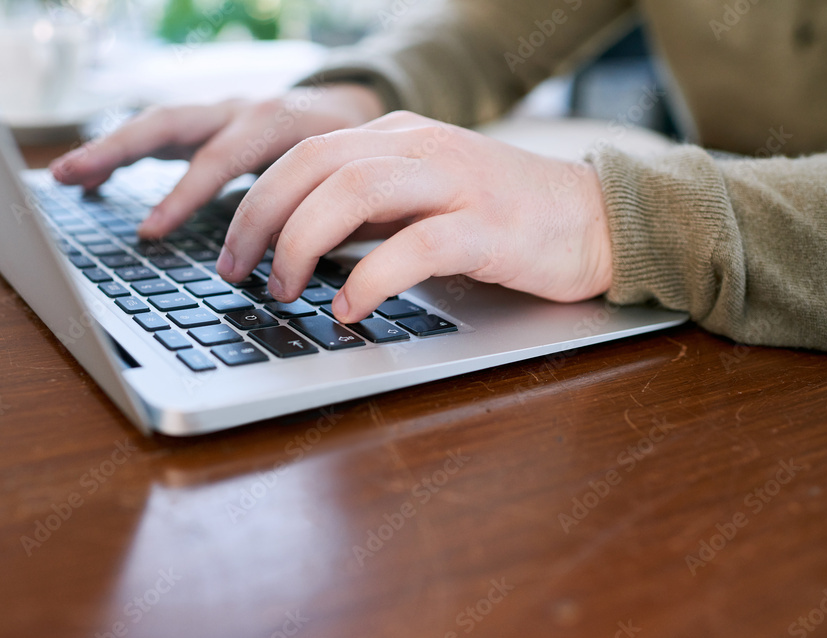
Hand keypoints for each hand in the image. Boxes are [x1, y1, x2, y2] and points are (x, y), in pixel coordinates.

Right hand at [49, 85, 384, 237]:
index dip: (183, 195)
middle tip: (71, 176)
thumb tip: (275, 258)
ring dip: (108, 149)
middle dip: (117, 150)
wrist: (354, 115)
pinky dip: (123, 154)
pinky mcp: (208, 126)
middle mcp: (240, 111)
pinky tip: (89, 179)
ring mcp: (219, 116)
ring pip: (157, 126)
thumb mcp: (341, 182)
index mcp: (276, 122)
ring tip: (62, 175)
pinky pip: (160, 136)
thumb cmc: (350, 154)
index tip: (149, 231)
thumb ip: (308, 211)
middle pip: (170, 123)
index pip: (220, 158)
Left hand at [215, 111, 612, 322]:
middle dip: (260, 219)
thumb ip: (367, 210)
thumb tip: (296, 245)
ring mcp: (456, 182)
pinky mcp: (489, 226)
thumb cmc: (501, 218)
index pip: (303, 152)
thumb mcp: (421, 199)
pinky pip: (417, 245)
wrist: (596, 219)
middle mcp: (420, 147)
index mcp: (396, 138)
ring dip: (302, 243)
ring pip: (354, 190)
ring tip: (283, 290)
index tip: (230, 250)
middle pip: (314, 163)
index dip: (254, 201)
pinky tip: (349, 309)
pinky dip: (371, 277)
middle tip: (236, 271)